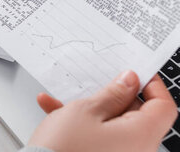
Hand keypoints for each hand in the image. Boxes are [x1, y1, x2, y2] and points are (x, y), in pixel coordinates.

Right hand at [28, 71, 176, 151]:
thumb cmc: (64, 149)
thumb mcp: (85, 111)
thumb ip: (112, 93)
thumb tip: (129, 81)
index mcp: (141, 136)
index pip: (163, 106)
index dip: (151, 85)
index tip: (134, 72)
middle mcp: (136, 150)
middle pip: (137, 115)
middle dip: (114, 96)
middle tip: (95, 82)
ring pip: (112, 125)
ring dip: (89, 109)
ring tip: (65, 98)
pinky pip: (97, 137)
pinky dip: (79, 124)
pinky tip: (53, 110)